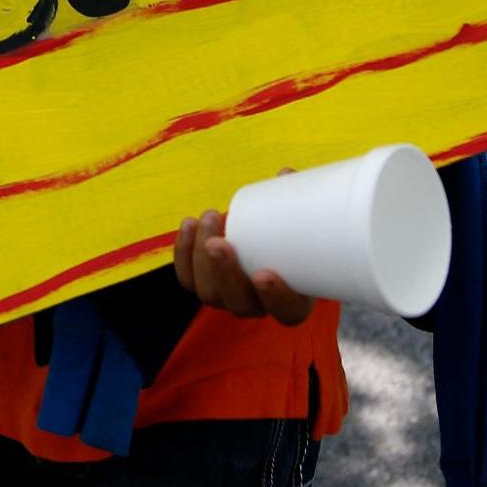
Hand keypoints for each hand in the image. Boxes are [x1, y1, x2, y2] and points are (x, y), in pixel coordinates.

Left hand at [173, 207, 315, 326]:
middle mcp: (259, 306)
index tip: (265, 273)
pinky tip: (189, 225)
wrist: (272, 243)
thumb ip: (298, 203)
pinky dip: (184, 253)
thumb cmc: (295, 235)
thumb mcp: (302, 223)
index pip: (287, 312)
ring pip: (209, 293)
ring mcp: (229, 299)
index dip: (276, 297)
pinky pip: (188, 280)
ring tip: (209, 217)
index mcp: (293, 301)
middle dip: (224, 273)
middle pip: (239, 303)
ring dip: (201, 257)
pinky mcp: (206, 285)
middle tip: (219, 241)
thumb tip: (287, 174)